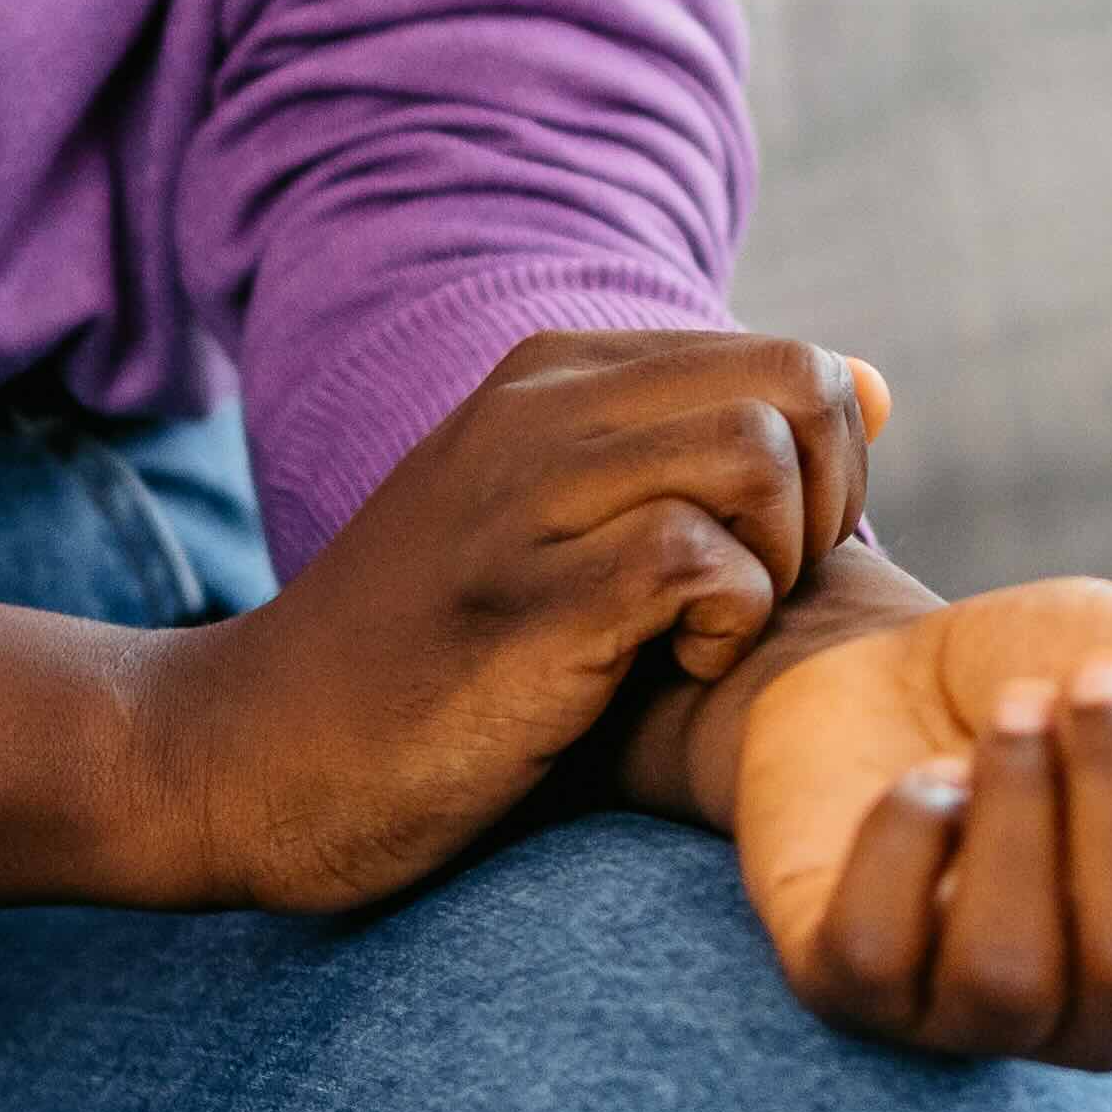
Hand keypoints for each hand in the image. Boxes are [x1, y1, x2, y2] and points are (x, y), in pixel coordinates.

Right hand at [122, 326, 880, 913]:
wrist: (238, 755)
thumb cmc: (424, 663)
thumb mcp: (548, 519)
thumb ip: (685, 453)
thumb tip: (873, 389)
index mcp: (551, 377)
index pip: (786, 355)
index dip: (828, 473)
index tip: (772, 564)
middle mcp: (537, 410)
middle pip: (797, 381)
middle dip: (828, 504)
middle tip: (760, 601)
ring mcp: (522, 500)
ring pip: (758, 452)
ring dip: (775, 564)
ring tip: (703, 635)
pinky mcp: (519, 603)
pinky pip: (700, 561)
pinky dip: (721, 626)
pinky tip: (659, 672)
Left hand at [719, 576, 1111, 1069]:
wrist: (889, 652)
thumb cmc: (1064, 676)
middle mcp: (1107, 1012)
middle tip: (1097, 679)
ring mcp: (977, 1015)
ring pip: (1010, 973)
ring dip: (1018, 806)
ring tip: (1012, 711)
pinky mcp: (856, 990)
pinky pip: (878, 955)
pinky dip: (906, 838)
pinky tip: (924, 778)